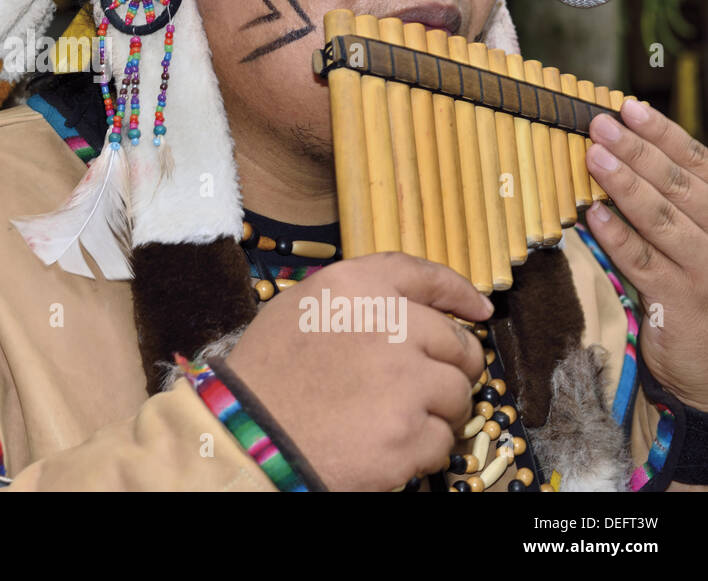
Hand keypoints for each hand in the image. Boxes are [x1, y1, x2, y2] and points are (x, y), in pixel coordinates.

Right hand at [226, 253, 492, 489]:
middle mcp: (388, 324)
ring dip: (439, 410)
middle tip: (428, 386)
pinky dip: (421, 448)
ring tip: (397, 419)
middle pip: (457, 343)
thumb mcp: (299, 309)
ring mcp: (403, 381)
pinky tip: (385, 445)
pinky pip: (442, 440)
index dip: (460, 294)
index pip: (426, 277)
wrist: (247, 436)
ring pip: (458, 394)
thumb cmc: (266, 373)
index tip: (479, 311)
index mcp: (356, 287)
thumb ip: (355, 299)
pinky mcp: (409, 433)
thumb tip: (409, 308)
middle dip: (452, 367)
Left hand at [584, 99, 707, 411]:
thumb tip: (629, 150)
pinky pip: (644, 264)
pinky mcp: (681, 303)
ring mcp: (706, 271)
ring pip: (662, 220)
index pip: (697, 165)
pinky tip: (593, 215)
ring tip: (595, 157)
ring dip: (626, 186)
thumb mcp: (697, 240)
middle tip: (600, 124)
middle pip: (678, 186)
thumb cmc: (703, 290)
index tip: (628, 108)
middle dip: (638, 151)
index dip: (662, 134)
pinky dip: (618, 237)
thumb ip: (675, 201)